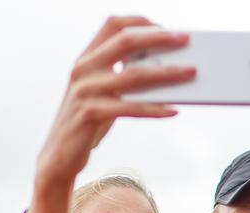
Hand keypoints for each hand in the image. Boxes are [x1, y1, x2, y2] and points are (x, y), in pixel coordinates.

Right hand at [36, 16, 195, 183]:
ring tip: (190, 72)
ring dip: (166, 72)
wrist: (59, 155)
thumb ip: (122, 76)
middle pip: (125, 41)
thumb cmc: (87, 122)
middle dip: (159, 37)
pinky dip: (155, 108)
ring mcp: (85, 90)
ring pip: (133, 75)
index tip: (165, 26)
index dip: (140, 21)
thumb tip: (163, 68)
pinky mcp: (90, 114)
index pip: (113, 24)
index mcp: (85, 58)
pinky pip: (131, 108)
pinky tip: (173, 110)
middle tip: (185, 39)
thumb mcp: (102, 92)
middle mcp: (83, 69)